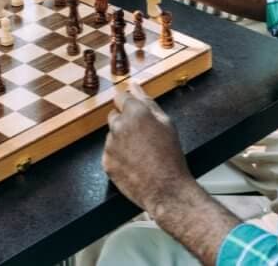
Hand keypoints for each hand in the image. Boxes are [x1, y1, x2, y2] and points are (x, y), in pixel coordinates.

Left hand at [103, 82, 191, 213]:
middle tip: (142, 136)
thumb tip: (135, 86)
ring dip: (121, 139)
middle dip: (125, 122)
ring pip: (112, 135)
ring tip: (140, 153)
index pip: (120, 97)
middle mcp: (119, 125)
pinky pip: (109, 152)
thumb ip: (147, 101)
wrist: (167, 190)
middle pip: (114, 115)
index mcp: (135, 113)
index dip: (129, 104)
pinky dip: (118, 156)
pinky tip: (134, 163)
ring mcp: (110, 144)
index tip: (135, 112)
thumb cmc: (171, 157)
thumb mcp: (166, 123)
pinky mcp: (106, 161)